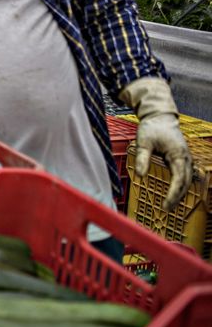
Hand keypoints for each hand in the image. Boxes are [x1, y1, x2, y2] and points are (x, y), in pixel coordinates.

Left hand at [121, 77, 192, 210]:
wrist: (160, 116)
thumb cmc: (152, 127)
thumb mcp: (143, 141)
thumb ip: (142, 158)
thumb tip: (140, 176)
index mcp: (178, 155)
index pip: (179, 180)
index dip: (173, 195)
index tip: (165, 205)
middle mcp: (185, 158)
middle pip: (185, 183)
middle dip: (177, 198)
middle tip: (166, 210)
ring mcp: (185, 159)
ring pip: (186, 180)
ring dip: (179, 193)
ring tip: (169, 206)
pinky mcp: (181, 159)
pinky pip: (183, 176)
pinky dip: (179, 186)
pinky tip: (172, 193)